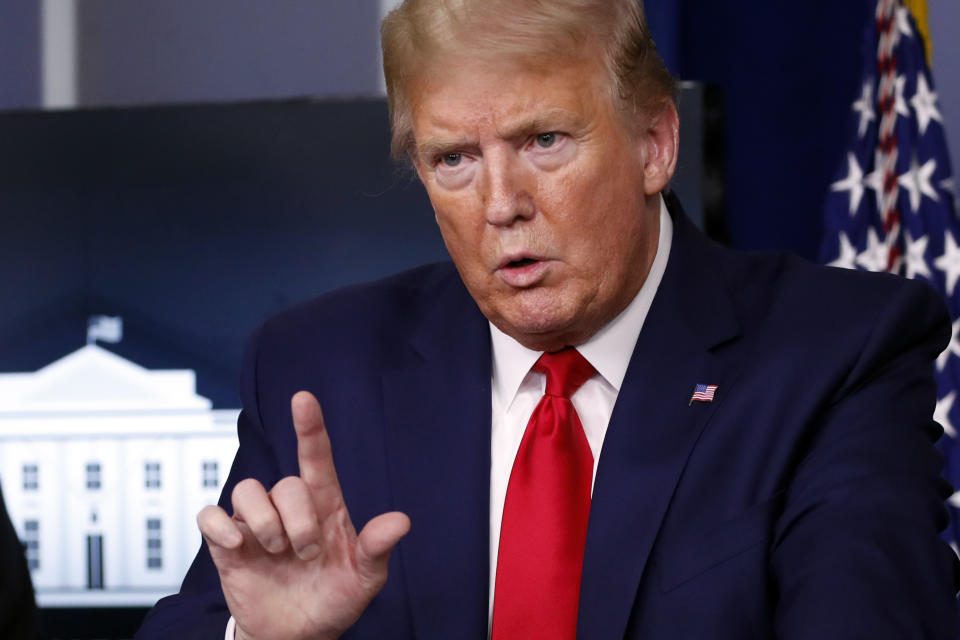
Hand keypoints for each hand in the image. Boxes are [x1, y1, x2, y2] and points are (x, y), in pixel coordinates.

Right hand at [197, 391, 410, 639]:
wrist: (297, 635)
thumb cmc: (333, 598)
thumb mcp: (364, 580)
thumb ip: (377, 550)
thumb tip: (401, 521)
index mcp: (324, 507)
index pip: (316, 458)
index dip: (310, 428)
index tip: (303, 399)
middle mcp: (288, 508)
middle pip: (286, 484)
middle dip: (298, 522)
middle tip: (307, 554)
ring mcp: (257, 525)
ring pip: (247, 490)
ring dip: (264, 523)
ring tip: (278, 553)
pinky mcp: (228, 544)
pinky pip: (210, 516)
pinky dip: (221, 527)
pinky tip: (239, 546)